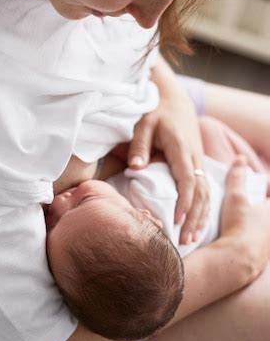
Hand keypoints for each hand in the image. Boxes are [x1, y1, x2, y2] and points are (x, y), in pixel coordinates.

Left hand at [128, 86, 209, 244]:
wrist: (173, 100)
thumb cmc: (155, 112)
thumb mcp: (143, 124)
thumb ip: (139, 145)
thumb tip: (135, 167)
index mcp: (181, 149)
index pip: (187, 180)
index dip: (184, 202)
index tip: (176, 220)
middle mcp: (194, 157)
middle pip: (200, 192)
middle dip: (193, 217)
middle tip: (185, 240)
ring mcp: (198, 161)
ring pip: (206, 193)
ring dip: (200, 216)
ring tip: (191, 239)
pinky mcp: (197, 164)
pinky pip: (204, 190)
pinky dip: (202, 208)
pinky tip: (196, 224)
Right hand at [217, 156, 269, 283]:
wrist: (235, 261)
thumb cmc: (238, 227)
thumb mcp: (235, 198)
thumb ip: (237, 178)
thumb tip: (240, 158)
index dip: (265, 188)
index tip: (261, 185)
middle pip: (268, 213)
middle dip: (262, 205)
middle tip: (254, 201)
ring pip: (267, 229)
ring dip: (260, 223)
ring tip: (247, 219)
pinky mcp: (264, 256)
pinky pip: (264, 243)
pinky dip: (257, 237)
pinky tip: (243, 238)